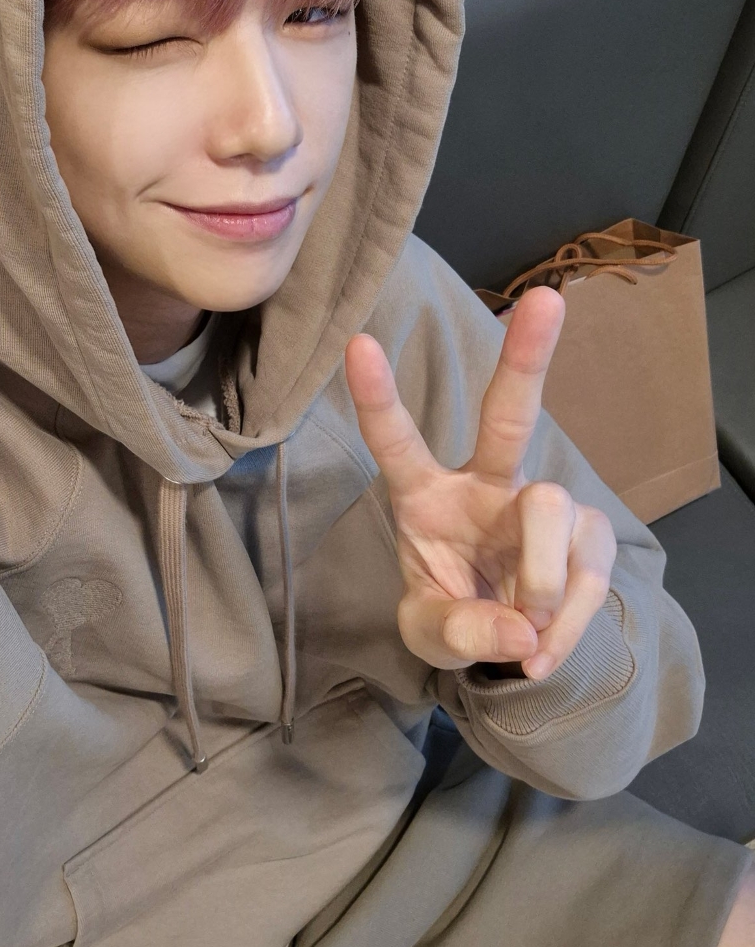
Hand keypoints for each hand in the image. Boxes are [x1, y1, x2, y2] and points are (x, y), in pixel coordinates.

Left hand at [345, 287, 616, 680]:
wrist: (506, 646)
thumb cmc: (453, 616)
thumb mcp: (429, 635)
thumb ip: (461, 632)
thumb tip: (522, 630)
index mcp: (424, 496)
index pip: (396, 442)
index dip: (378, 397)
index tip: (356, 343)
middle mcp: (484, 482)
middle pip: (508, 415)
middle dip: (527, 357)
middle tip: (547, 299)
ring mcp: (542, 502)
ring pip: (551, 508)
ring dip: (542, 583)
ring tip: (526, 633)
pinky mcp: (589, 531)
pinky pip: (588, 569)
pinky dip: (571, 619)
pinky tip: (548, 643)